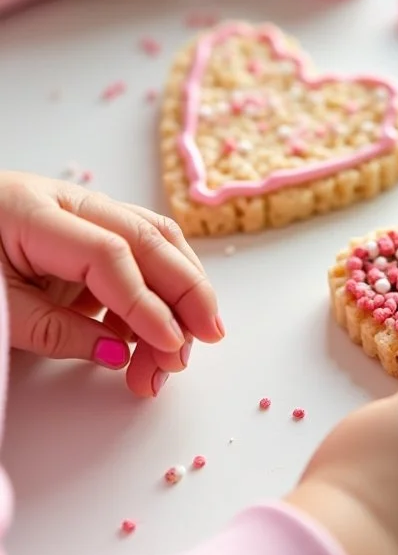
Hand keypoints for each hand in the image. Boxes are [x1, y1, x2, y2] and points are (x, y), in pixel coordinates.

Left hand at [0, 172, 222, 397]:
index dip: (145, 303)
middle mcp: (69, 201)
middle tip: (206, 341)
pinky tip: (151, 338)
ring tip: (182, 349)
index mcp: (34, 211)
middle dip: (187, 291)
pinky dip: (156, 294)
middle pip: (148, 237)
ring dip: (181, 292)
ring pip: (155, 239)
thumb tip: (120, 353)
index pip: (111, 254)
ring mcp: (83, 211)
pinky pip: (139, 255)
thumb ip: (55, 332)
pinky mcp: (89, 232)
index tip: (167, 347)